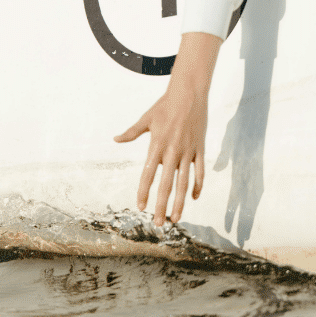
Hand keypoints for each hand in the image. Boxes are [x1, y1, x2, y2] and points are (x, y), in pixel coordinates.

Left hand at [114, 32, 221, 224]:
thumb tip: (115, 139)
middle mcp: (172, 151)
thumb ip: (132, 132)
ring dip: (180, 202)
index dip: (144, 192)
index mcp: (157, 145)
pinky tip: (194, 197)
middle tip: (159, 223)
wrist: (189, 93)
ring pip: (184, 183)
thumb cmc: (165, 105)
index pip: (148, 175)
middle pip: (166, 185)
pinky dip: (198, 185)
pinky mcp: (200, 149)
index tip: (140, 207)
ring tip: (176, 218)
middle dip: (162, 206)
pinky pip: (199, 171)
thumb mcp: (147, 118)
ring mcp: (188, 151)